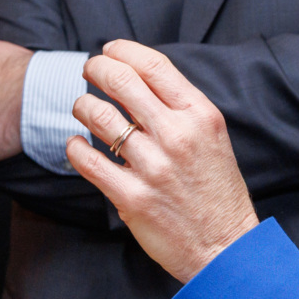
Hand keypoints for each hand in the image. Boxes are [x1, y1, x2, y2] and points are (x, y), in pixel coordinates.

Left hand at [64, 41, 256, 283]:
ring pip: (98, 116)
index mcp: (200, 116)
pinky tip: (76, 144)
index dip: (123, 51)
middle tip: (89, 71)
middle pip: (121, 81)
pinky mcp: (131, 197)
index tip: (109, 51)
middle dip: (96, 69)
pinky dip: (74, 147)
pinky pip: (87, 160)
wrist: (225, 248)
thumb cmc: (217, 191)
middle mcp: (176, 136)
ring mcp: (152, 167)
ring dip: (82, 106)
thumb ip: (181, 109)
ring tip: (82, 109)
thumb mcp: (212, 139)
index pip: (153, 66)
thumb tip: (138, 79)